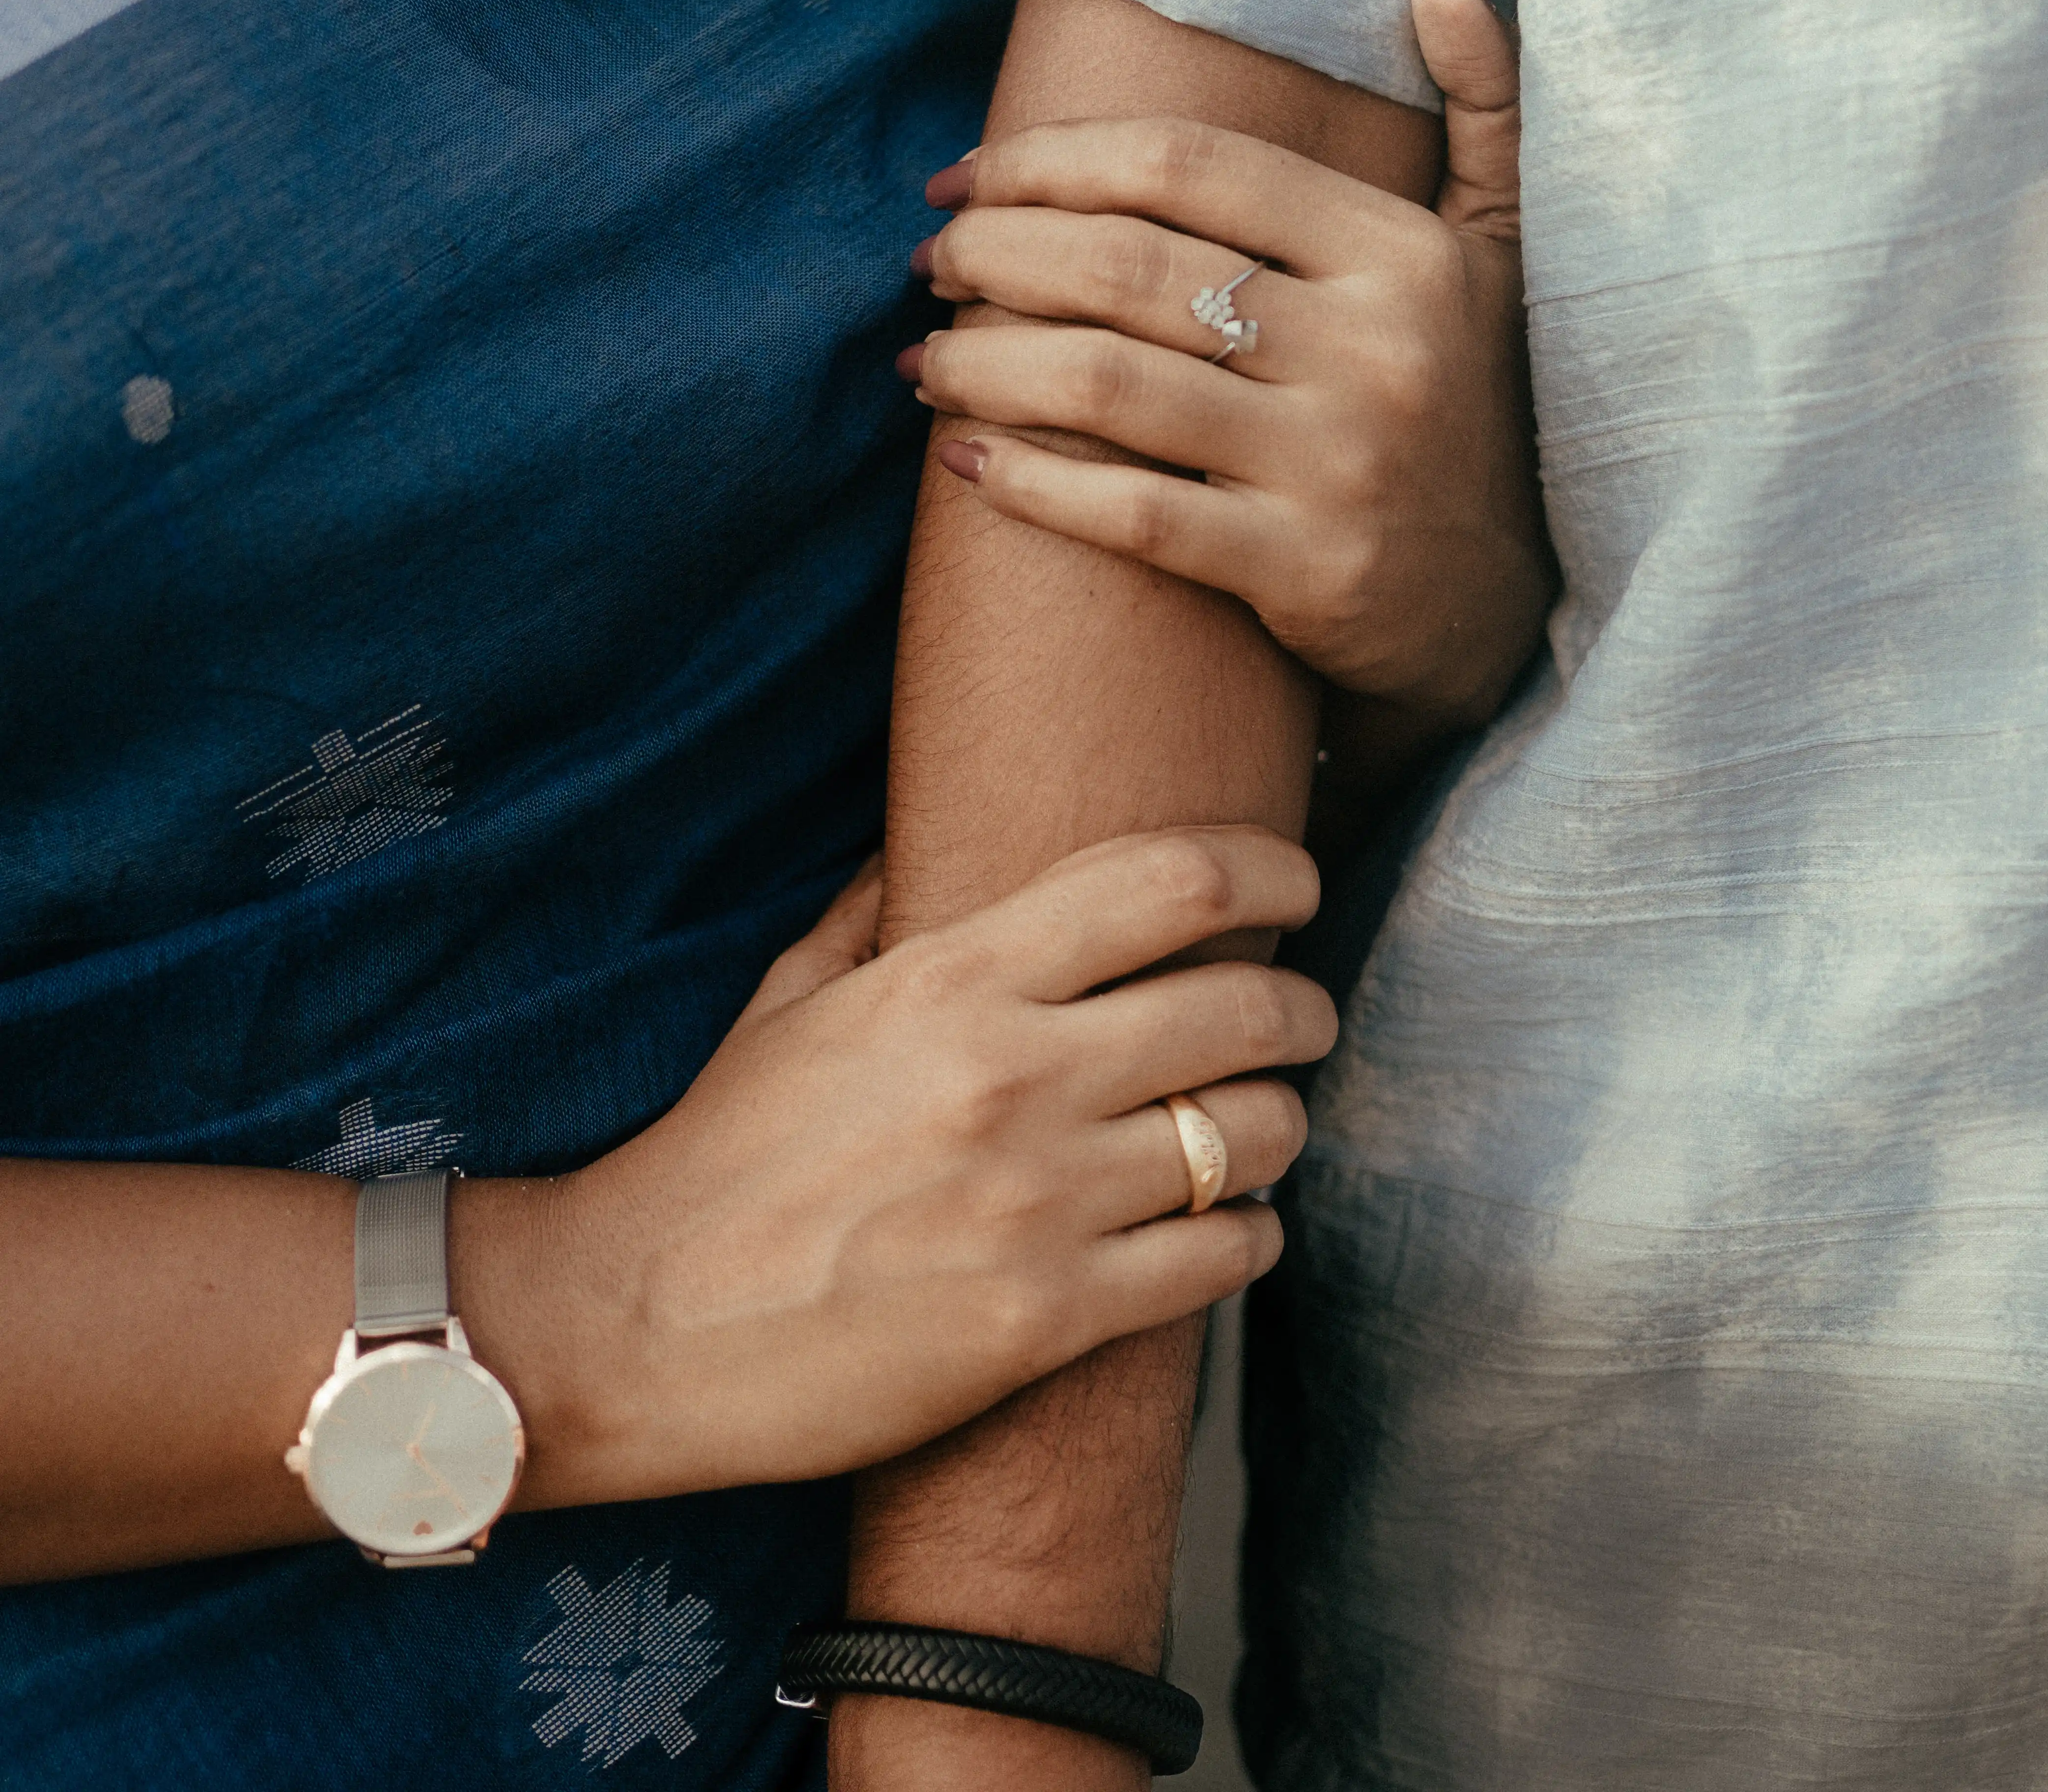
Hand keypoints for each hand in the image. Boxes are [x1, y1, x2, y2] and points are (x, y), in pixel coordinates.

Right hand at [506, 831, 1333, 1504]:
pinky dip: (1248, 1238)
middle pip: (1242, 1007)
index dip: (1267, 866)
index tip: (1299, 878)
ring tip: (1259, 1129)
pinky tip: (1230, 1229)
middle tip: (1302, 1017)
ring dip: (1276, 1127)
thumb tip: (927, 832)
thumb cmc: (716, 1155)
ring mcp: (1038, 1201)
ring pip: (1250, 1136)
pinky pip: (1218, 1259)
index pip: (1170, 882)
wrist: (634, 1325)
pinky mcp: (1046, 1319)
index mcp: (955, 979)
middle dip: (1300, 1008)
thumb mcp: (789, 1000)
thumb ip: (875, 905)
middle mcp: (1014, 1075)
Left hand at [900, 0, 1551, 728]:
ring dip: (983, 364)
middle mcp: (1376, 348)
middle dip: (995, 255)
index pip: (1187, 167)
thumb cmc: (1470, 402)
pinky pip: (1134, 516)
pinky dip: (1030, 485)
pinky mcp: (1306, 572)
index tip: (964, 177)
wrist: (1510, 603)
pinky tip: (961, 461)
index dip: (1051, 160)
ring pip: (1108, 386)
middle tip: (927, 262)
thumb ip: (1481, 100)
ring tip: (919, 361)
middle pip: (1127, 268)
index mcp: (1402, 251)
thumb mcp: (1500, 246)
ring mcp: (1339, 464)